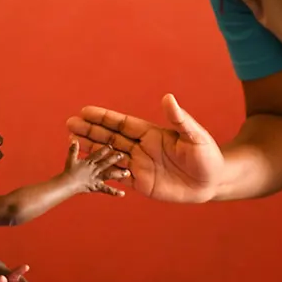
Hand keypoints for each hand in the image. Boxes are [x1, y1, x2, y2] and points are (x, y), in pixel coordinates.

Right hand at [63, 139, 127, 196]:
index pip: (98, 154)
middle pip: (106, 163)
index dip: (105, 150)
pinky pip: (106, 190)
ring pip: (109, 175)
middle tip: (122, 155)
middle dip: (114, 159)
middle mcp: (94, 169)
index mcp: (89, 162)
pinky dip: (114, 192)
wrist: (67, 184)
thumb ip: (73, 149)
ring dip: (118, 174)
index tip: (111, 146)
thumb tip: (74, 140)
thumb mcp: (71, 159)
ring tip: (127, 173)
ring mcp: (96, 178)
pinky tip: (122, 194)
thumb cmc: (68, 172)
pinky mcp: (97, 187)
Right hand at [66, 94, 223, 202]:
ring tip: (72, 142)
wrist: (212, 181)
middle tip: (69, 124)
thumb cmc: (207, 155)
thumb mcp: (194, 136)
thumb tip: (168, 98)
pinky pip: (118, 177)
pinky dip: (102, 172)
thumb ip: (180, 119)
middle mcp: (142, 148)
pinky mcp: (142, 183)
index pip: (122, 124)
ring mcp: (140, 165)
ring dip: (92, 149)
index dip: (103, 118)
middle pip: (110, 138)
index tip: (85, 111)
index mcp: (151, 134)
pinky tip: (87, 167)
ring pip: (110, 156)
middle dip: (90, 131)